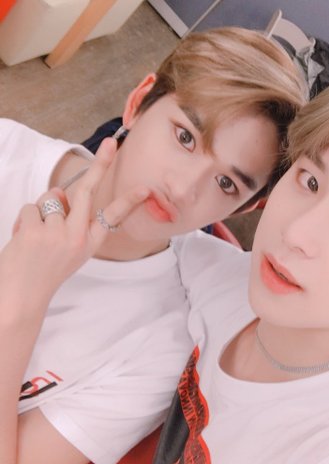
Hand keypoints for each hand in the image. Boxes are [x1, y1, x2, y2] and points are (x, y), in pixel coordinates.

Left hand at [0, 138, 149, 307]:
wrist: (22, 296)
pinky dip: (24, 220)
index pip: (114, 216)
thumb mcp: (69, 249)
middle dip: (101, 164)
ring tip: (35, 235)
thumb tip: (58, 193)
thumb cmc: (45, 270)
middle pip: (88, 190)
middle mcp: (79, 237)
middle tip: (111, 143)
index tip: (146, 188)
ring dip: (40, 211)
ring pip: (50, 199)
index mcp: (90, 242)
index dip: (130, 200)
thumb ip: (68, 220)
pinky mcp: (37, 231)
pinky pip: (31, 208)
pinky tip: (24, 239)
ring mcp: (59, 234)